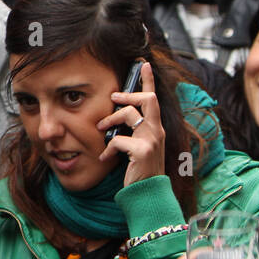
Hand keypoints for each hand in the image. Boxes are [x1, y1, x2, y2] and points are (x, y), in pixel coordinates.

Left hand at [97, 61, 165, 185]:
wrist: (147, 194)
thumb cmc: (140, 170)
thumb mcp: (137, 147)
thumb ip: (132, 131)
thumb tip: (114, 117)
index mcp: (155, 128)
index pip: (153, 99)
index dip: (148, 80)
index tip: (142, 63)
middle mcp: (157, 131)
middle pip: (147, 99)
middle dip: (127, 95)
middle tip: (112, 98)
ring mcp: (152, 140)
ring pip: (129, 115)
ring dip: (110, 120)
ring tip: (101, 129)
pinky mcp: (143, 151)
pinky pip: (118, 140)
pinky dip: (108, 148)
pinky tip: (105, 157)